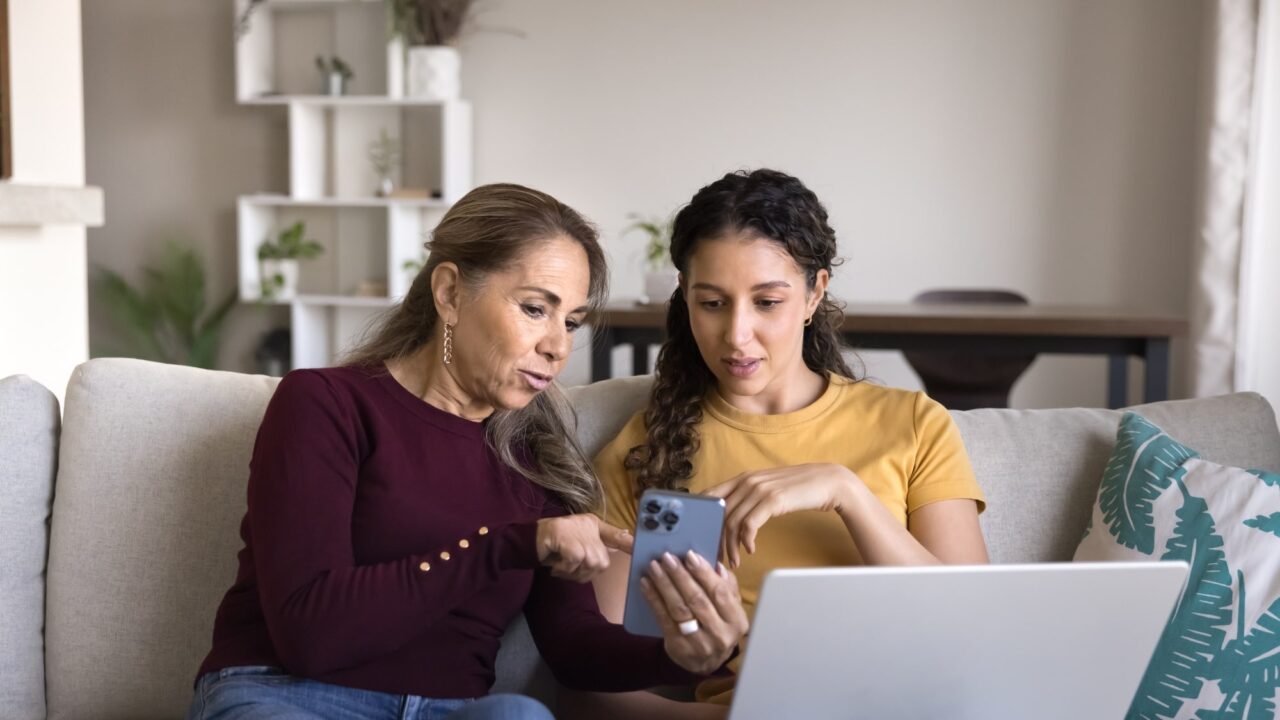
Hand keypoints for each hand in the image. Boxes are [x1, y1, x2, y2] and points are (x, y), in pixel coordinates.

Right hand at [536, 514, 632, 581]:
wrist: (528, 540)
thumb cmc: (554, 547)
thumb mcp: (576, 548)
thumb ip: (592, 551)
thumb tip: (608, 557)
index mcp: (592, 525)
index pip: (615, 534)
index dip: (628, 543)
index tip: (639, 548)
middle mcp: (588, 524)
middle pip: (601, 560)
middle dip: (586, 573)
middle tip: (569, 571)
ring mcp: (576, 529)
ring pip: (590, 563)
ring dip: (574, 572)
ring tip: (561, 567)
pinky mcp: (565, 535)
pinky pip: (575, 561)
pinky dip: (565, 569)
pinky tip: (555, 565)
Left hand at [639, 550, 748, 675]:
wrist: (704, 664)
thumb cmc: (717, 627)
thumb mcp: (730, 611)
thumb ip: (727, 588)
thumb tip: (717, 566)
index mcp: (737, 621)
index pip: (720, 592)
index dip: (704, 573)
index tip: (689, 555)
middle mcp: (720, 634)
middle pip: (698, 600)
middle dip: (680, 576)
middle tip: (667, 557)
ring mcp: (699, 643)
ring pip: (679, 609)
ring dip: (664, 584)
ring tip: (654, 567)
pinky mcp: (678, 646)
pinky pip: (663, 619)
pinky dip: (654, 599)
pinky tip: (646, 584)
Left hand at [705, 464, 859, 567]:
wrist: (827, 482)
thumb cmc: (797, 489)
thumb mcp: (767, 490)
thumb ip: (749, 498)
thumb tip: (730, 519)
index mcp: (742, 477)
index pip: (710, 495)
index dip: (702, 517)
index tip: (702, 537)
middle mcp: (747, 481)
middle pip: (718, 513)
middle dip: (715, 538)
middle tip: (717, 557)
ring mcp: (759, 489)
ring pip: (732, 521)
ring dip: (731, 546)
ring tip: (734, 561)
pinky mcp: (772, 499)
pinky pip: (749, 525)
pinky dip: (746, 541)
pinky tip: (750, 550)